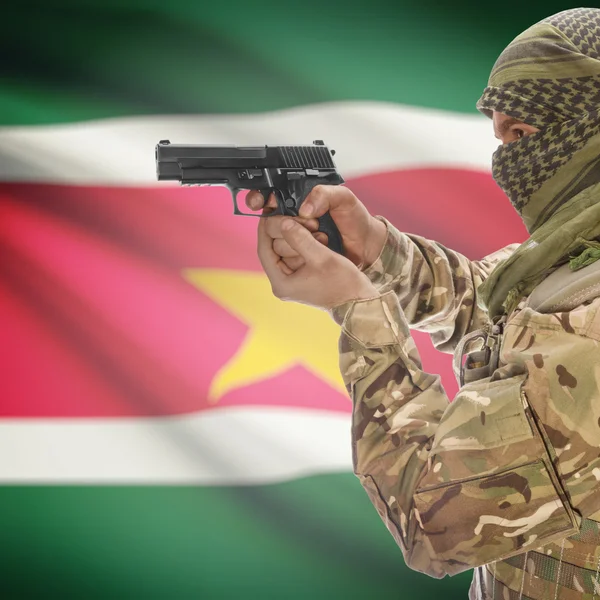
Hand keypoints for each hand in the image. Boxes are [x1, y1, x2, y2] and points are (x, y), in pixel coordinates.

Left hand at [258, 216, 378, 310]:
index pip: (264, 250)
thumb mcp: (321, 257)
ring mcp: (292, 281)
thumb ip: (300, 239)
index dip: (265, 229)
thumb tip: (283, 223)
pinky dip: (302, 242)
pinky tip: (312, 233)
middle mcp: (283, 283)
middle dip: (284, 230)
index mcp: (281, 283)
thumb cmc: (343, 283)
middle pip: (273, 249)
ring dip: (295, 234)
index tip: (269, 212)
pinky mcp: (301, 276)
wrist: (358, 301)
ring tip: (309, 224)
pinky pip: (296, 254)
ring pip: (284, 249)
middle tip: (296, 216)